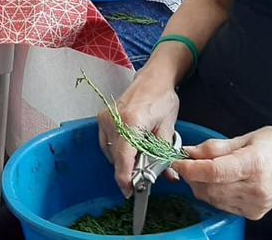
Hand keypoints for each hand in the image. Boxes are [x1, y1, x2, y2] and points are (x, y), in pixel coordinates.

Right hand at [99, 75, 180, 195]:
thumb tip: (167, 176)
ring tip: (139, 160)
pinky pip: (107, 143)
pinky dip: (117, 150)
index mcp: (131, 122)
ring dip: (123, 160)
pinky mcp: (103, 117)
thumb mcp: (167, 129)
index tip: (129, 192)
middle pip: (116, 157)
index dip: (125, 178)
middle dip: (128, 171)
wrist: (153, 78)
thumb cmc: (162, 100)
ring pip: (110, 151)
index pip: (123, 158)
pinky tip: (131, 150)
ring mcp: (106, 118)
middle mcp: (114, 120)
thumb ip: (163, 154)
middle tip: (142, 178)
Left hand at [175, 127, 271, 218]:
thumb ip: (217, 146)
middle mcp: (255, 188)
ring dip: (200, 185)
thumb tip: (191, 151)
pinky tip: (216, 181)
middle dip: (192, 175)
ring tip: (201, 169)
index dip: (191, 168)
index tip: (177, 161)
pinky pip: (222, 205)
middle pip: (210, 187)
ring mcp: (254, 204)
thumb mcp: (249, 137)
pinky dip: (212, 193)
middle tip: (187, 162)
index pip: (214, 171)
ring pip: (213, 198)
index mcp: (254, 164)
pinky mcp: (252, 213)